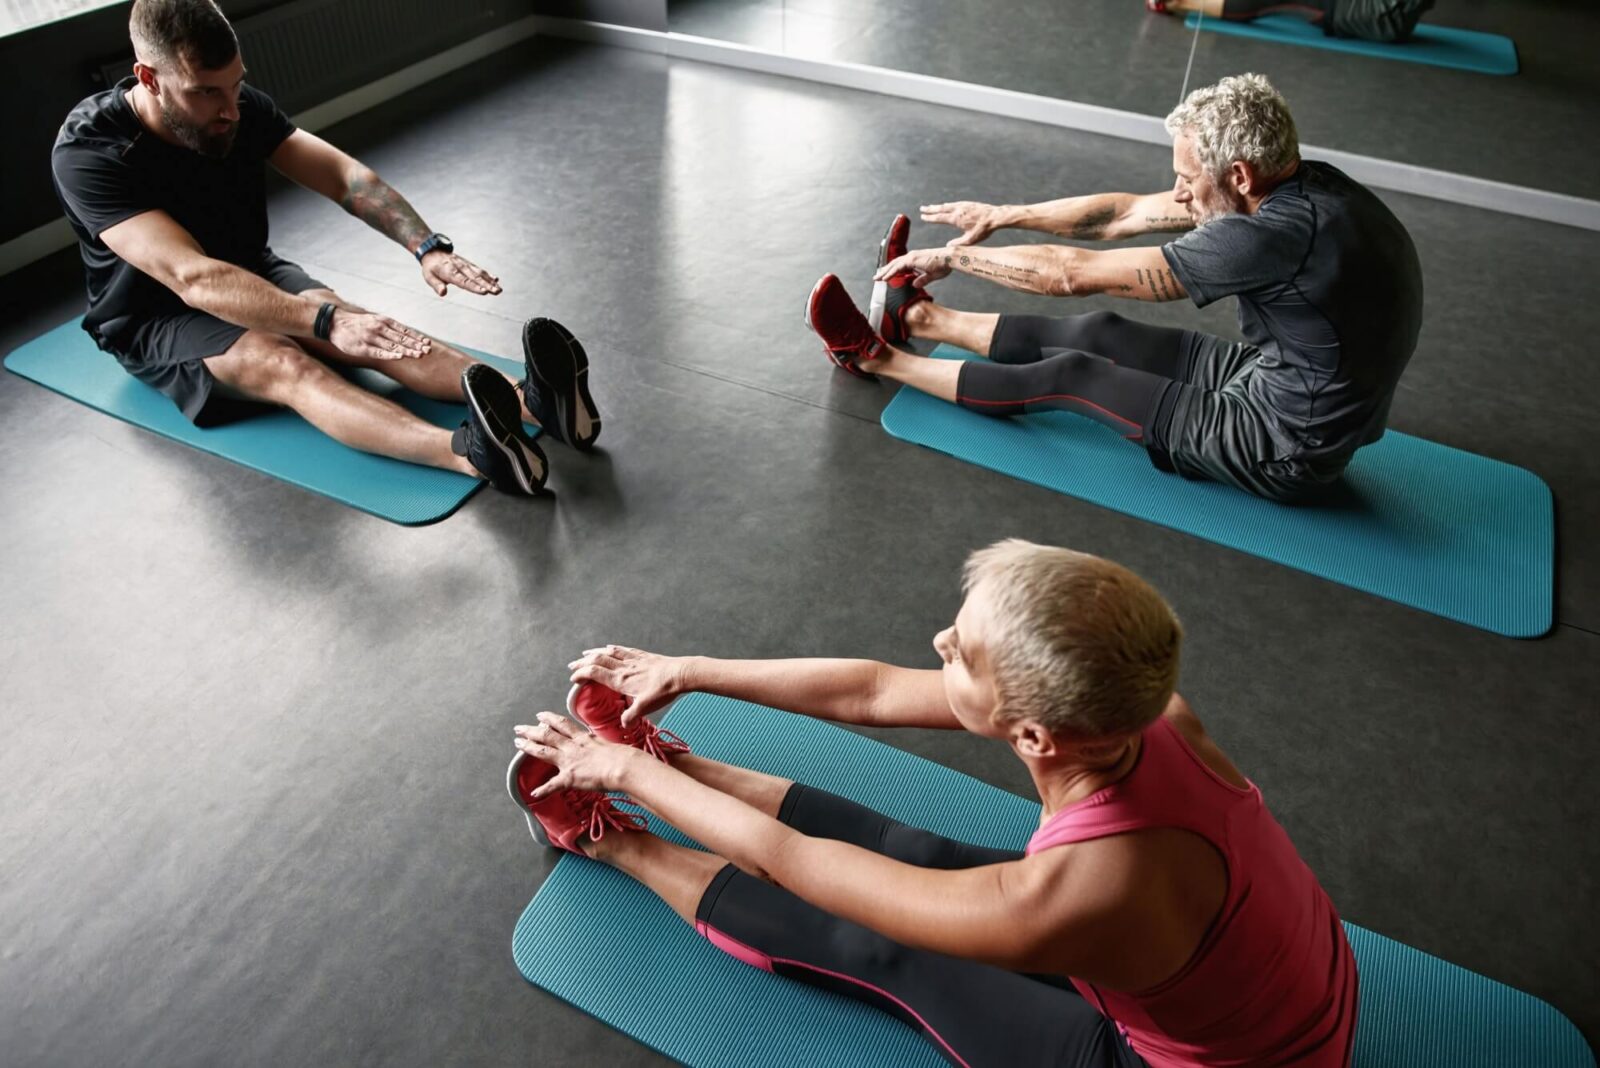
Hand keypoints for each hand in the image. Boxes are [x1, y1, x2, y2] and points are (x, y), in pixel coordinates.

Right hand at [327, 309, 431, 360]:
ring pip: (392, 345)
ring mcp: (371, 338)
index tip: (427, 343)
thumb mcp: (375, 320)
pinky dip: (389, 354)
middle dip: (415, 345)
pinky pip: (378, 352)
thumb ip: (389, 327)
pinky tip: (399, 356)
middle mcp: (379, 328)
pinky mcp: (363, 347)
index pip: (404, 331)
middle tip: (428, 350)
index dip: (417, 337)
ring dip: (407, 350)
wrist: (335, 323)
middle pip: (401, 338)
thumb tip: (406, 334)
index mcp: (383, 321)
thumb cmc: (358, 324)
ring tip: (418, 355)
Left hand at [420, 249, 501, 296]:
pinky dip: (488, 275)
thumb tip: (443, 293)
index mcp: (450, 272)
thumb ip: (437, 285)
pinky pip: (479, 270)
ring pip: (480, 274)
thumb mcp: (429, 276)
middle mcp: (460, 268)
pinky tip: (496, 280)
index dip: (474, 287)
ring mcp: (466, 265)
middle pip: (475, 278)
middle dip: (487, 285)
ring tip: (499, 290)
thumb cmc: (431, 267)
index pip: (464, 281)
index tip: (484, 292)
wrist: (433, 251)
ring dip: (490, 282)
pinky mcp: (469, 265)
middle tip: (497, 292)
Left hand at [514, 712, 638, 796]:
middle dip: (531, 730)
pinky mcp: (570, 778)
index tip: (539, 716)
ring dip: (529, 747)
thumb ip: (597, 744)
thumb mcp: (607, 744)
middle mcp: (573, 747)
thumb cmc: (622, 756)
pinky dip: (543, 790)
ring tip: (517, 743)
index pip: (562, 724)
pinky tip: (533, 793)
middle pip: (547, 735)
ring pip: (544, 751)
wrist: (622, 766)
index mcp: (583, 738)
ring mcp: (569, 761)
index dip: (549, 719)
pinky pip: (553, 785)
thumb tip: (597, 743)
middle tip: (519, 728)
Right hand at [569, 645, 685, 725]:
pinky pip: (623, 650)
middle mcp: (624, 667)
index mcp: (620, 680)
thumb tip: (623, 724)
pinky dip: (613, 648)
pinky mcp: (643, 656)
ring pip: (609, 652)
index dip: (581, 674)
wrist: (680, 674)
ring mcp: (633, 660)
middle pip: (597, 660)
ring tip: (586, 653)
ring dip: (595, 652)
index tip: (573, 678)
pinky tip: (610, 647)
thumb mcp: (645, 707)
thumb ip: (631, 716)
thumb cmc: (663, 691)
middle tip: (572, 665)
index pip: (594, 673)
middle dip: (582, 662)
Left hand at [874, 248, 953, 288]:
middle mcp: (911, 256)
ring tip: (877, 278)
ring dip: (884, 272)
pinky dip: (891, 273)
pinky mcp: (912, 259)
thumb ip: (922, 279)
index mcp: (915, 259)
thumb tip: (914, 285)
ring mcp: (911, 257)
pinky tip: (885, 278)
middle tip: (876, 277)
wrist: (949, 259)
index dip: (891, 270)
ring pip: (894, 265)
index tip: (884, 276)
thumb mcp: (931, 275)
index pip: (900, 265)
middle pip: (894, 264)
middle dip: (885, 270)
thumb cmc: (943, 265)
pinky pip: (898, 267)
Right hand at [921, 201, 1003, 246]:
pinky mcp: (968, 203)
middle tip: (922, 208)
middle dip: (930, 209)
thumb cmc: (983, 229)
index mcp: (956, 219)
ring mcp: (963, 205)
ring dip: (938, 206)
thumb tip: (948, 246)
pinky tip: (947, 205)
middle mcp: (958, 210)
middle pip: (940, 209)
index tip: (923, 216)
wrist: (995, 216)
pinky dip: (948, 205)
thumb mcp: (970, 240)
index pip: (939, 217)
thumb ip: (958, 243)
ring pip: (947, 205)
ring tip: (932, 207)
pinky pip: (954, 203)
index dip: (930, 217)